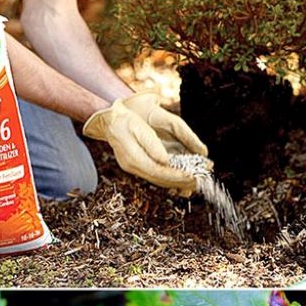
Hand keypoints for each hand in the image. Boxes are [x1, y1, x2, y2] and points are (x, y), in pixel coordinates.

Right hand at [82, 98, 198, 194]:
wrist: (108, 120)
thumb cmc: (124, 120)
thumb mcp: (138, 127)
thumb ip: (151, 144)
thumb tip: (165, 161)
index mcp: (133, 158)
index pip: (158, 172)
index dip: (176, 176)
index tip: (192, 177)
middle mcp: (133, 166)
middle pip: (159, 179)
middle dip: (180, 182)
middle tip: (197, 183)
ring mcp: (134, 168)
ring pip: (158, 180)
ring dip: (176, 183)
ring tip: (193, 184)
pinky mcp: (137, 166)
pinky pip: (155, 176)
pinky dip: (169, 179)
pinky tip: (181, 179)